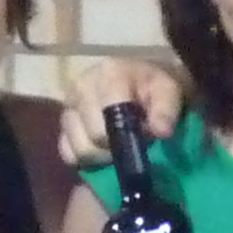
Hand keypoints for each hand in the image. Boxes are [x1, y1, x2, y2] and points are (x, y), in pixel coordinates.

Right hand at [60, 59, 187, 165]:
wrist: (143, 85)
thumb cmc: (156, 88)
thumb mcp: (171, 91)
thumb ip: (167, 109)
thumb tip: (160, 132)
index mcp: (108, 73)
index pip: (111, 115)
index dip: (128, 135)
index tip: (144, 137)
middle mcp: (81, 86)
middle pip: (94, 136)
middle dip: (117, 147)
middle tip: (133, 143)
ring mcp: (67, 107)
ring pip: (80, 149)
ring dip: (103, 156)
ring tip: (119, 145)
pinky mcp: (61, 127)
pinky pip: (68, 154)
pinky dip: (87, 159)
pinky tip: (103, 150)